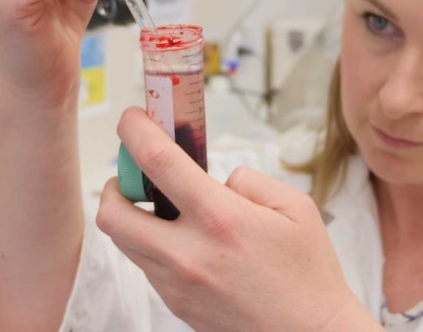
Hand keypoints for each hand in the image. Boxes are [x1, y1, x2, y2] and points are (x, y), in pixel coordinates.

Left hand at [97, 107, 376, 331]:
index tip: (132, 118)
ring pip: (123, 241)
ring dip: (130, 214)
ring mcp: (176, 285)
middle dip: (113, 183)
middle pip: (112, 212)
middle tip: (135, 173)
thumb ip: (249, 181)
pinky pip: (146, 264)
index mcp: (221, 220)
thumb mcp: (296, 208)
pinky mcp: (175, 304)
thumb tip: (217, 181)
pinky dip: (152, 243)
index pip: (159, 163)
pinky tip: (184, 239)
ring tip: (162, 206)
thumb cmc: (309, 274)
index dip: (136, 131)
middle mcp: (189, 254)